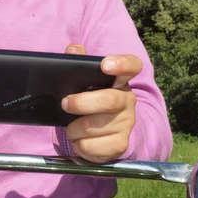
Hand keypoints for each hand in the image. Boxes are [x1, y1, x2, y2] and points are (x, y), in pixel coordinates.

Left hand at [62, 44, 141, 162]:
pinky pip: (92, 146)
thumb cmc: (91, 101)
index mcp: (120, 80)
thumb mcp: (85, 80)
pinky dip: (79, 144)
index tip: (105, 65)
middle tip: (65, 103)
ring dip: (74, 128)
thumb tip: (73, 50)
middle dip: (82, 103)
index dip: (121, 63)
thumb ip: (78, 62)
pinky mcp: (120, 144)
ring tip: (71, 127)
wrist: (105, 135)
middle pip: (109, 100)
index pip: (132, 66)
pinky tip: (80, 140)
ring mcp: (127, 124)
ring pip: (95, 126)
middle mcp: (128, 101)